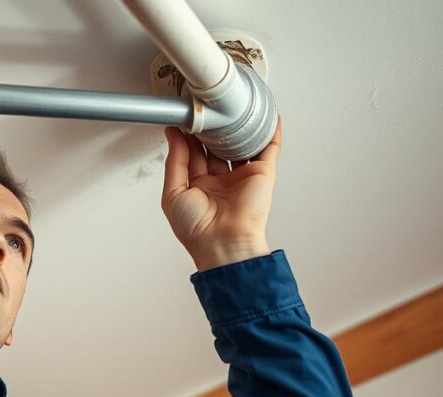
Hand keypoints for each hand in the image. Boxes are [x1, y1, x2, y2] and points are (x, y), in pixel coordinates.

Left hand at [161, 117, 281, 270]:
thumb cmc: (197, 229)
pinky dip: (269, 132)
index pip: (193, 153)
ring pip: (240, 144)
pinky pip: (268, 148)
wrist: (223, 243)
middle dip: (210, 128)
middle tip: (202, 109)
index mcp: (199, 186)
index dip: (188, 136)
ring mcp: (242, 176)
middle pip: (215, 146)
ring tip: (226, 107)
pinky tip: (265, 114)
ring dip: (236, 127)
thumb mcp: (173, 193)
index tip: (183, 117)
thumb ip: (174, 161)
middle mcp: (221, 180)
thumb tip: (173, 134)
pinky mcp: (262, 174)